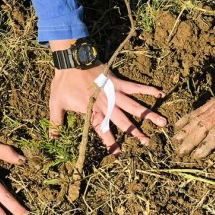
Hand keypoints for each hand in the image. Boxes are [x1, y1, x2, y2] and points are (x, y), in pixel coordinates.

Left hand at [49, 63, 166, 153]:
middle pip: (123, 121)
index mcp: (93, 111)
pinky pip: (136, 86)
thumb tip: (52, 137)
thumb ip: (55, 122)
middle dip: (136, 132)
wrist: (71, 59)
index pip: (103, 131)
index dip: (111, 143)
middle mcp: (107, 104)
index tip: (118, 154)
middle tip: (147, 142)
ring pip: (134, 106)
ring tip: (163, 122)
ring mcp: (115, 92)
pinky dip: (148, 89)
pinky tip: (160, 93)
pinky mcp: (118, 81)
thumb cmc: (63, 81)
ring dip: (148, 114)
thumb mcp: (55, 103)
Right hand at [173, 84, 214, 157]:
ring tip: (175, 140)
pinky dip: (185, 119)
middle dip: (190, 140)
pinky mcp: (209, 104)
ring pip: (195, 120)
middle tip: (180, 152)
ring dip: (185, 130)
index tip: (196, 155)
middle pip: (201, 128)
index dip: (206, 145)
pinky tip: (177, 126)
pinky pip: (195, 112)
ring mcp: (212, 107)